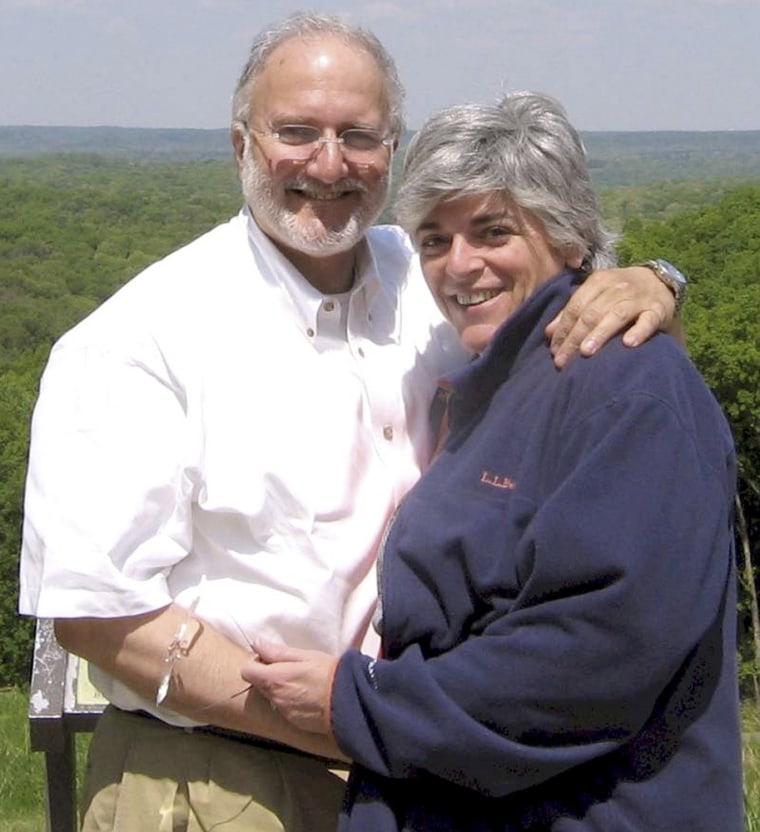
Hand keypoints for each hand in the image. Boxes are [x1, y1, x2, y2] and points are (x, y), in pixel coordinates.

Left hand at [241, 640, 338, 735]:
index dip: (256, 663)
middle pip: (259, 685)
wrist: (350, 700)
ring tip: (302, 683)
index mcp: (275, 679)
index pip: (247, 672)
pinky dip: (291, 702)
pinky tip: (307, 697)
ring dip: (280, 690)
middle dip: (269, 676)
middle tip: (290, 670)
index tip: (270, 660)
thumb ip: (278, 652)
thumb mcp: (305, 655)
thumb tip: (256, 644)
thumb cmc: (328, 672)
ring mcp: (284, 712)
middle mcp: (275, 698)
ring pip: (272, 698)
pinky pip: (285, 709)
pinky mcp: (294, 722)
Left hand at [546, 266, 676, 367]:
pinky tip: (628, 344)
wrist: (661, 282)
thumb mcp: (596, 296)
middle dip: (574, 338)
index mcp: (598, 282)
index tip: (554, 351)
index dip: (563, 330)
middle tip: (563, 360)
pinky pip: (648, 320)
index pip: (575, 307)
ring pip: (616, 315)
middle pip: (591, 313)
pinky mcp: (658, 309)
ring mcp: (638, 298)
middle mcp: (617, 287)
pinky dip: (639, 331)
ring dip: (599, 334)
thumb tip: (549, 333)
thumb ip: (573, 312)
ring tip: (586, 352)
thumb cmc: (620, 294)